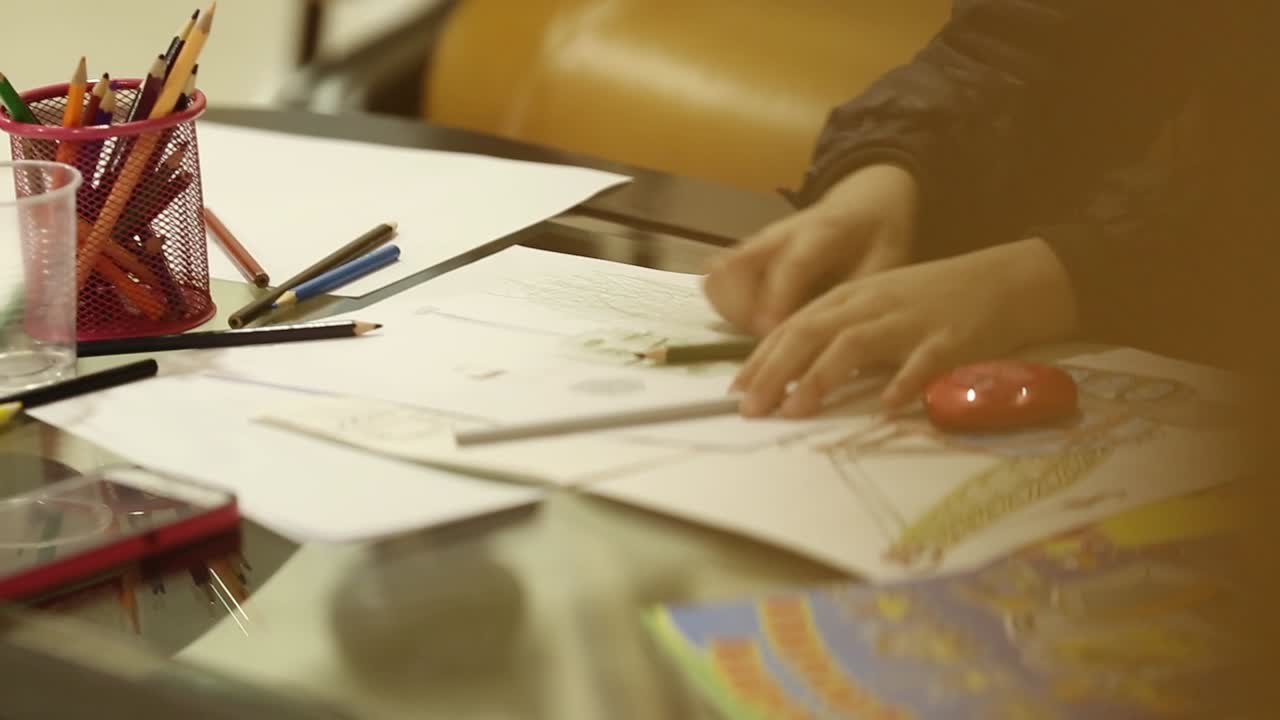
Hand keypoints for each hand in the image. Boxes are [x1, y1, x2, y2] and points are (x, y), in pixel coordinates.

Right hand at [703, 164, 917, 335]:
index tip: (769, 333)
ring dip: (732, 313)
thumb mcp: (888, 259)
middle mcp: (780, 234)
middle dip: (743, 312)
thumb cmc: (879, 235)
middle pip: (739, 268)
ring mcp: (759, 243)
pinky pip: (720, 281)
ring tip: (760, 343)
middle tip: (767, 347)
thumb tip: (846, 340)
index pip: (792, 265)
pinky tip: (751, 330)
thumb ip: (864, 295)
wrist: (864, 200)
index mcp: (822, 232)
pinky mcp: (746, 253)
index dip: (778, 299)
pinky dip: (727, 308)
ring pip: (722, 275)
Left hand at [732, 238, 1079, 416]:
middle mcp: (872, 304)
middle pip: (811, 332)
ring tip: (795, 409)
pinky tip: (884, 404)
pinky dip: (902, 381)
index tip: (736, 391)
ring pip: (854, 343)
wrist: (1003, 281)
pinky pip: (922, 361)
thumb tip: (793, 373)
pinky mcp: (949, 339)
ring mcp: (909, 320)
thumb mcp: (877, 309)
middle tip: (751, 408)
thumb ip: (839, 335)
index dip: (761, 358)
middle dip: (775, 370)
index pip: (794, 326)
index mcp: (851, 297)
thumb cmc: (933, 301)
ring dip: (819, 377)